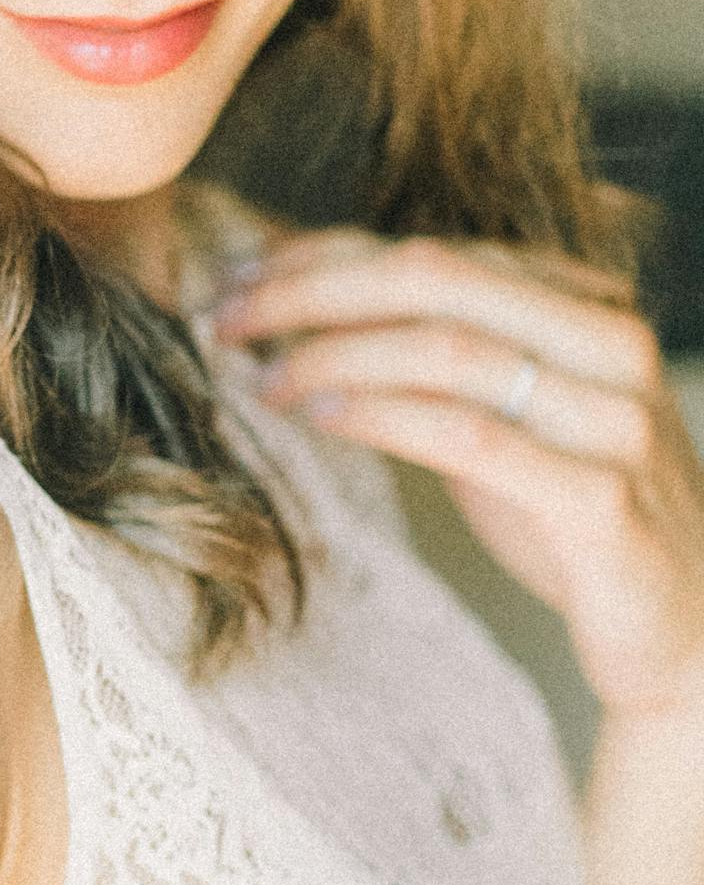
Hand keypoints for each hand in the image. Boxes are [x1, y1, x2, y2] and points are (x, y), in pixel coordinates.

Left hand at [215, 228, 703, 715]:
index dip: (327, 256)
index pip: (438, 253)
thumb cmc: (578, 521)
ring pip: (448, 350)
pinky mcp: (601, 499)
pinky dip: (381, 416)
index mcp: (588, 308)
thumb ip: (437, 363)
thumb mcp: (507, 421)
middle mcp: (610, 345)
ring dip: (332, 354)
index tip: (241, 277)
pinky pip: (470, 437)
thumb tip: (308, 316)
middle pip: (436, 280)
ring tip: (260, 375)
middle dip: (314, 289)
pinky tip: (317, 415)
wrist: (687, 631)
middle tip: (227, 316)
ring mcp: (611, 419)